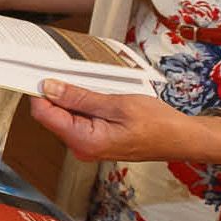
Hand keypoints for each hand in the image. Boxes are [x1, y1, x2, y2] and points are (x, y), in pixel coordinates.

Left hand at [32, 81, 220, 165]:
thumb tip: (50, 88)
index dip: (39, 92)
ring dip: (75, 98)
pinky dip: (85, 105)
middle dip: (59, 93)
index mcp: (85, 141)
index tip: (40, 73)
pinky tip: (101, 95)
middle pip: (53, 115)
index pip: (44, 114)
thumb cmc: (158, 124)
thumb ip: (80, 97)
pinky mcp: (96, 141)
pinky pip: (80, 120)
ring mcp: (88, 146)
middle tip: (74, 73)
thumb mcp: (117, 103)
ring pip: (67, 116)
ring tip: (97, 86)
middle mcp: (82, 147)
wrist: (181, 139)